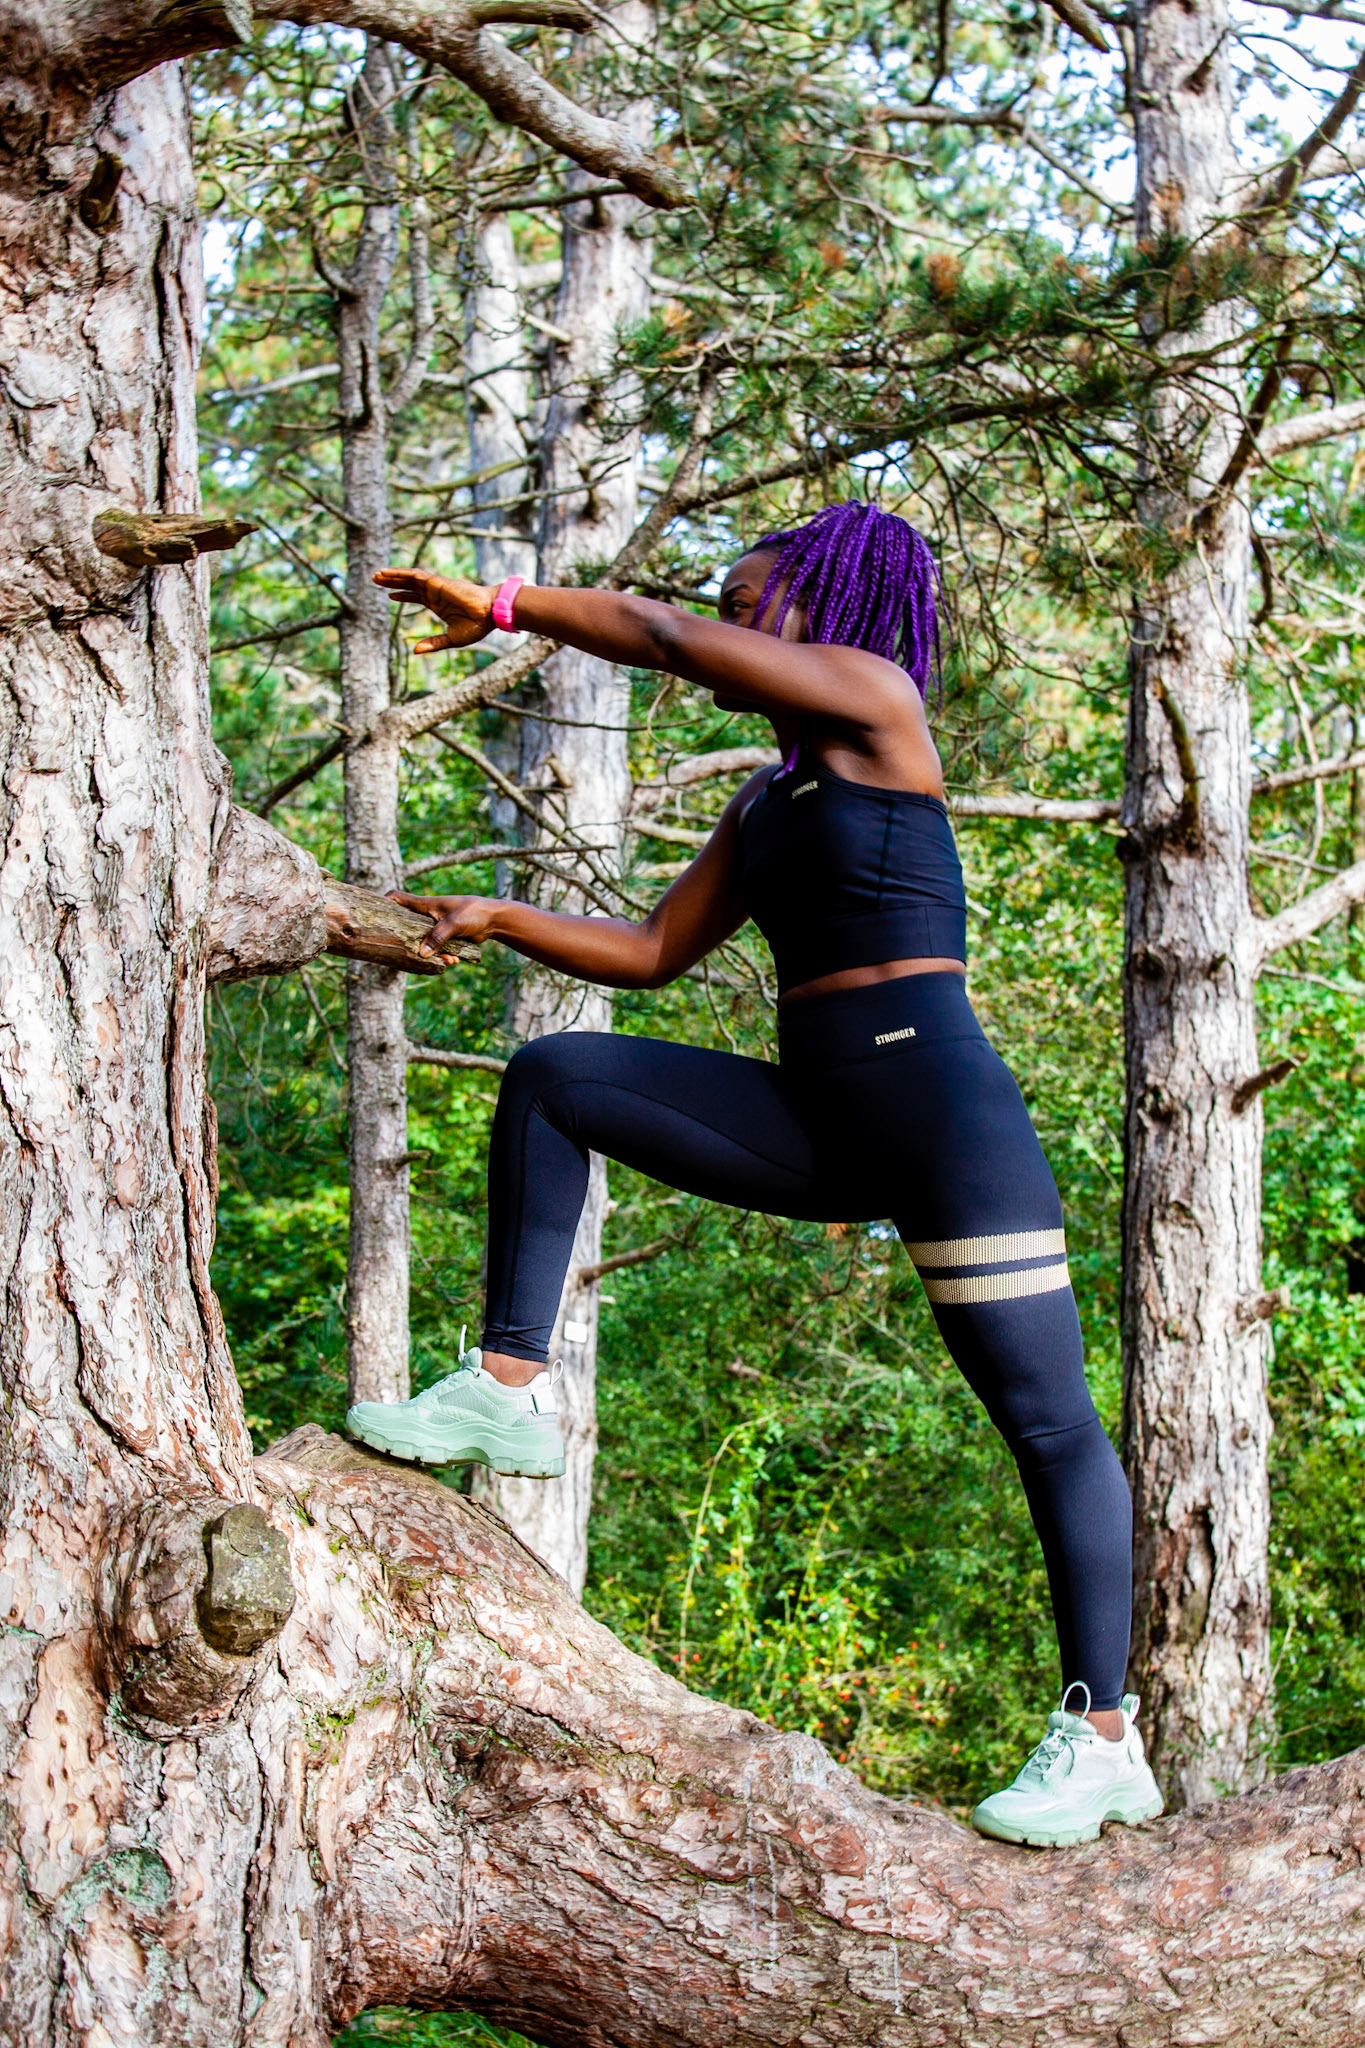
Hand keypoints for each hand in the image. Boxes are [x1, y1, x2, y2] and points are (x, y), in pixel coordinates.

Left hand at [373, 568, 495, 652]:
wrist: (490, 614)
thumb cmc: (477, 626)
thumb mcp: (452, 639)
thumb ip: (434, 644)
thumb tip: (414, 651)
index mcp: (439, 605)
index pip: (417, 597)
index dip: (403, 595)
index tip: (390, 595)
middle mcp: (435, 593)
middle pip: (409, 585)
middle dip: (392, 582)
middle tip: (375, 580)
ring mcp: (435, 586)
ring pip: (409, 578)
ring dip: (392, 575)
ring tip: (376, 575)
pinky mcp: (436, 582)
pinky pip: (415, 575)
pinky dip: (400, 573)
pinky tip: (388, 573)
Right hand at [390, 892, 498, 958]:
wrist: (494, 920)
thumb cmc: (473, 912)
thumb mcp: (453, 924)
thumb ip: (436, 937)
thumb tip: (422, 954)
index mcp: (425, 905)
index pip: (398, 899)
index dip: (384, 902)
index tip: (374, 912)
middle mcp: (427, 916)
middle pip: (407, 928)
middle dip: (410, 943)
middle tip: (408, 952)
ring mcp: (436, 927)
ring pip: (424, 944)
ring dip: (432, 955)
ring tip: (447, 959)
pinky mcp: (445, 938)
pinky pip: (438, 950)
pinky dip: (444, 957)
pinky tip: (454, 960)